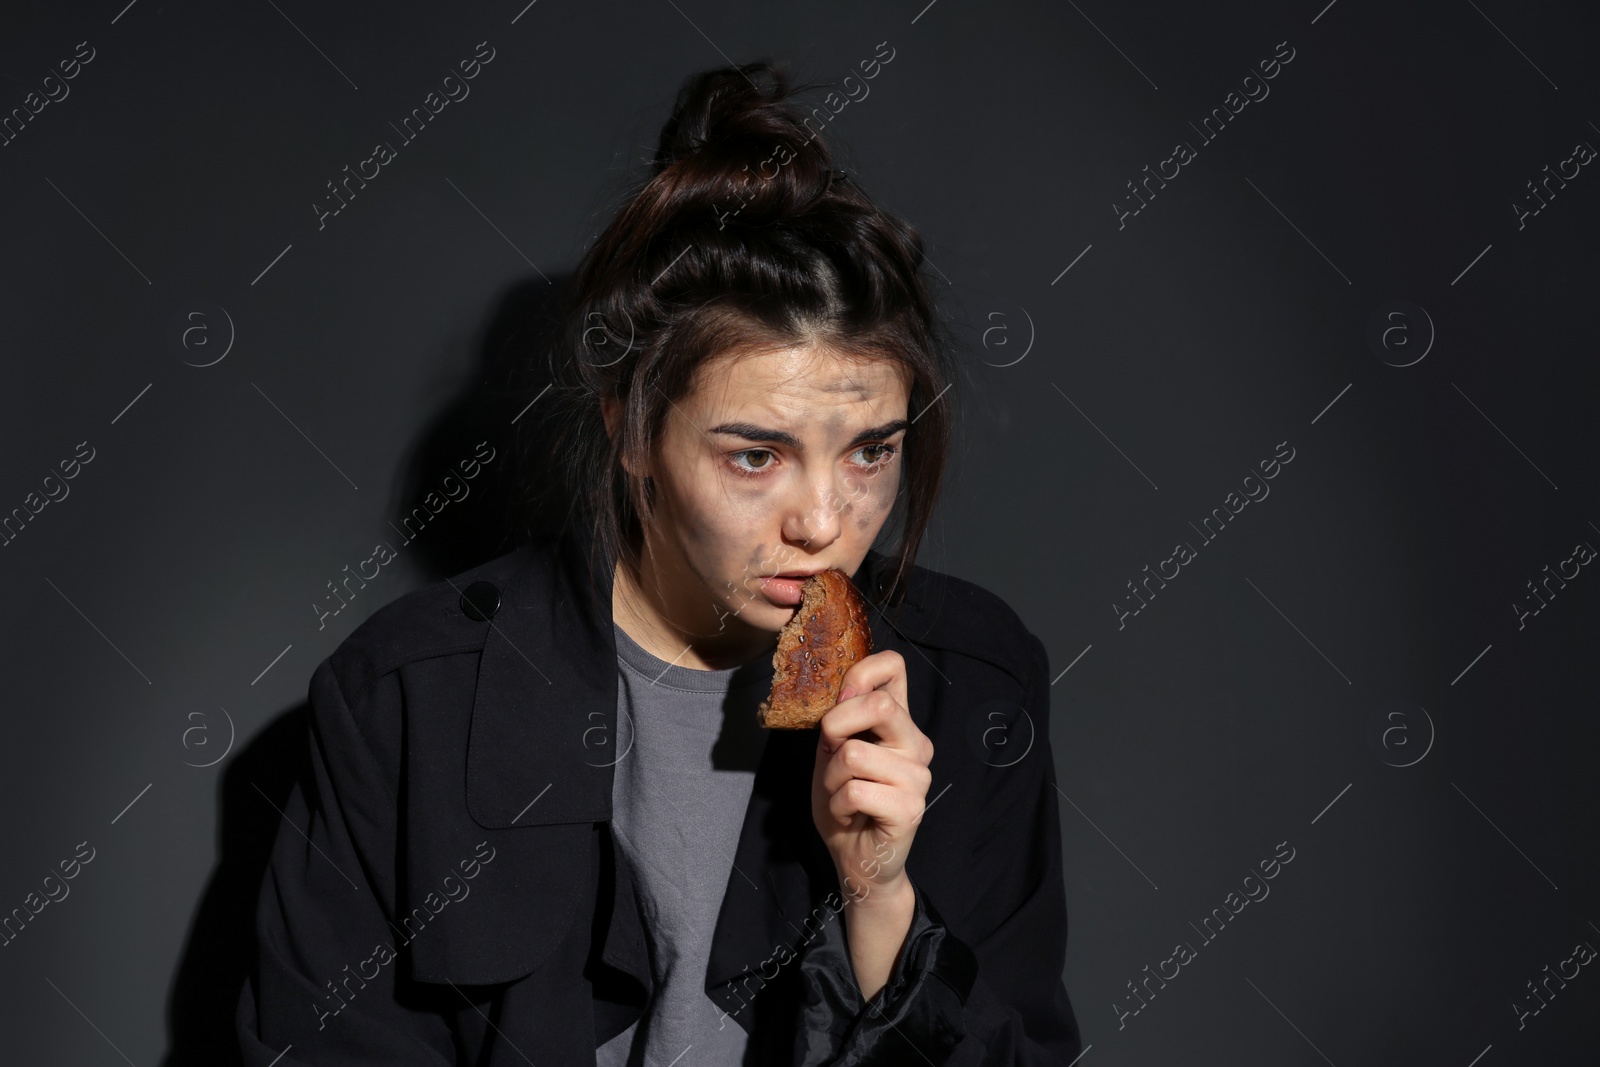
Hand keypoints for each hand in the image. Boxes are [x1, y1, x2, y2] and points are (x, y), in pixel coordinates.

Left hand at [810, 648, 933, 905]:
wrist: (856, 857)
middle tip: (832, 756)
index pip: (894, 666)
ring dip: (831, 778)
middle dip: (836, 728)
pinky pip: (855, 791)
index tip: (840, 700)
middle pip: (879, 705)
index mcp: (899, 722)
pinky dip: (838, 806)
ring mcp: (918, 777)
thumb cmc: (844, 801)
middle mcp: (916, 744)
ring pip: (854, 754)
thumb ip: (839, 720)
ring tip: (841, 794)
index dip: (861, 672)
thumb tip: (841, 693)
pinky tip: (850, 815)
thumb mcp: (832, 751)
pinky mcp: (910, 808)